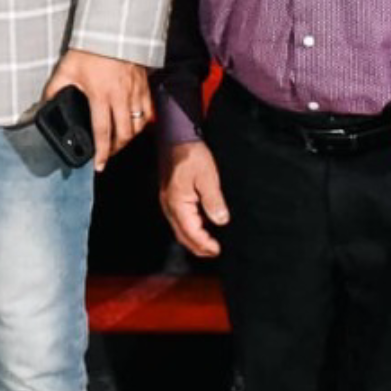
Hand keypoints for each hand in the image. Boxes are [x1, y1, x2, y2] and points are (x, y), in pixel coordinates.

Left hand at [42, 49, 151, 172]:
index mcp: (100, 96)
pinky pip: (148, 111)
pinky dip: (142, 122)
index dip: (102, 153)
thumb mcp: (66, 68)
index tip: (99, 166)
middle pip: (124, 134)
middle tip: (107, 154)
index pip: (103, 132)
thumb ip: (54, 88)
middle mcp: (120, 97)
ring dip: (129, 138)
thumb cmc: (90, 48)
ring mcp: (135, 92)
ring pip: (138, 125)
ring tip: (119, 141)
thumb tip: (43, 104)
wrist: (113, 29)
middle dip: (116, 149)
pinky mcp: (144, 85)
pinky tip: (134, 125)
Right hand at [159, 140, 229, 257]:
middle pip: (182, 235)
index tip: (218, 250)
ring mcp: (169, 202)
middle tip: (215, 252)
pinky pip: (180, 219)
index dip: (204, 244)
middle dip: (198, 247)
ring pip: (180, 229)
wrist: (176, 137)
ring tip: (210, 244)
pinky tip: (203, 227)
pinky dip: (191, 228)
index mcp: (177, 203)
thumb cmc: (191, 155)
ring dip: (194, 239)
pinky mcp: (172, 197)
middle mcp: (169, 206)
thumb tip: (221, 221)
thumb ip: (213, 201)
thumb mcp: (207, 177)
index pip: (190, 232)